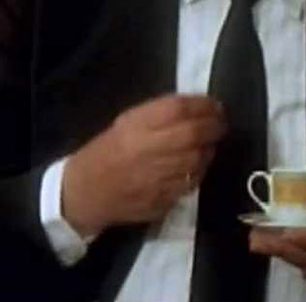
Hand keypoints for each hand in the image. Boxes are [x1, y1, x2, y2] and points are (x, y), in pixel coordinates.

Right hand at [61, 94, 225, 235]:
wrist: (85, 193)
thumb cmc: (108, 151)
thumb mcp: (128, 122)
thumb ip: (161, 112)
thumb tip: (199, 105)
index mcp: (136, 127)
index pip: (179, 109)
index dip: (204, 105)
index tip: (216, 105)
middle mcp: (149, 151)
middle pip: (195, 133)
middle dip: (215, 126)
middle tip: (220, 124)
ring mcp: (156, 178)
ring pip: (199, 160)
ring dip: (209, 150)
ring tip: (208, 144)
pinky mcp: (162, 200)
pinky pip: (191, 183)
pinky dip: (199, 172)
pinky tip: (194, 166)